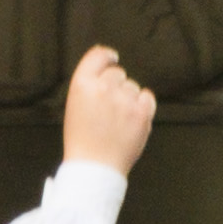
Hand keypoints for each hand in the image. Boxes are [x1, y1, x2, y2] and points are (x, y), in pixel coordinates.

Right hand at [61, 44, 156, 173]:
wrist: (95, 168)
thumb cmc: (82, 138)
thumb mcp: (75, 104)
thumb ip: (90, 82)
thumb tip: (109, 60)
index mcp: (82, 84)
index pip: (99, 55)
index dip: (108, 56)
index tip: (113, 59)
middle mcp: (103, 87)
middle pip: (118, 72)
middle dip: (116, 86)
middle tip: (109, 108)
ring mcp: (124, 100)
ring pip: (133, 87)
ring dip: (128, 99)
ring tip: (117, 121)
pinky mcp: (141, 113)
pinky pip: (147, 97)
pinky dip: (142, 106)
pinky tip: (131, 121)